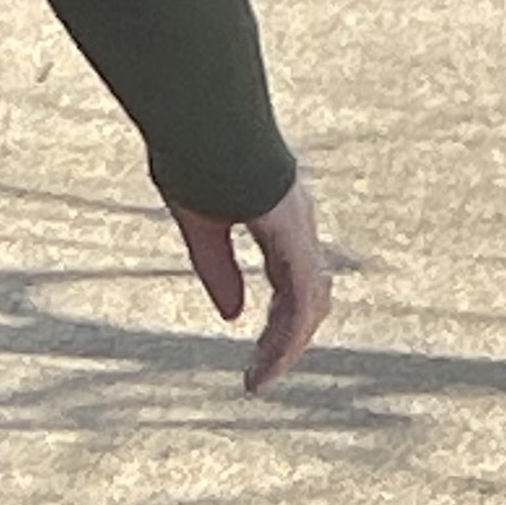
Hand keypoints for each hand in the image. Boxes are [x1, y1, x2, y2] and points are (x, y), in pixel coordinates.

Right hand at [169, 174, 332, 394]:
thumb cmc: (196, 154)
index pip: (292, 281)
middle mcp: (297, 226)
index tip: (257, 353)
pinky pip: (301, 301)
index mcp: (279, 219)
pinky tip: (268, 363)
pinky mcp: (295, 239)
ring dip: (285, 348)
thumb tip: (232, 314)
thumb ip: (218, 269)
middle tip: (259, 376)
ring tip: (257, 382)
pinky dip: (287, 338)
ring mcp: (300, 231)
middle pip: (307, 298)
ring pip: (309, 305)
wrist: (203, 122)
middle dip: (285, 340)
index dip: (278, 321)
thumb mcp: (201, 224)